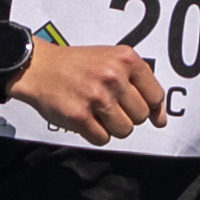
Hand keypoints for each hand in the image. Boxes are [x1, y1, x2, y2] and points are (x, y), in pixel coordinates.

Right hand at [5, 41, 170, 142]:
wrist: (39, 67)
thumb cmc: (78, 66)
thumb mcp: (113, 61)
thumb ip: (141, 85)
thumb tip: (160, 120)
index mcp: (126, 59)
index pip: (155, 96)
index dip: (149, 107)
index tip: (140, 108)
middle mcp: (113, 76)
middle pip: (140, 117)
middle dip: (127, 116)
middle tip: (108, 105)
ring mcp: (97, 97)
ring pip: (124, 131)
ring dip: (112, 127)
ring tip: (97, 112)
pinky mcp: (79, 116)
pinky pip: (103, 139)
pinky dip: (95, 134)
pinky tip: (86, 118)